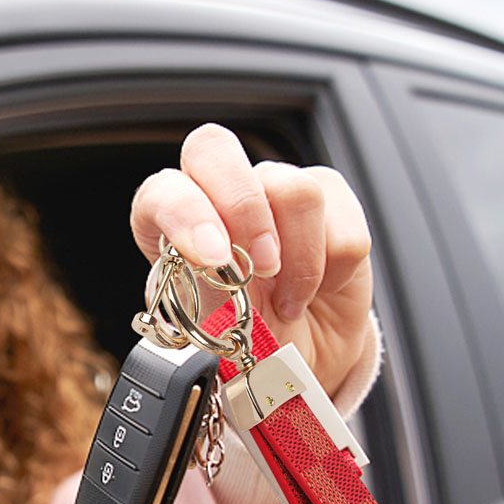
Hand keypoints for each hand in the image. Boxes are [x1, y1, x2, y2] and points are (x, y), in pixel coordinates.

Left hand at [130, 124, 372, 396]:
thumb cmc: (245, 338)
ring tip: (289, 303)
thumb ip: (206, 305)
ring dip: (299, 261)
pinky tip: (318, 290)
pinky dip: (332, 272)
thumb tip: (217, 288)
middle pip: (213, 148)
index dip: (185, 214)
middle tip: (262, 269)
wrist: (301, 355)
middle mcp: (216, 192)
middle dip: (243, 209)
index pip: (161, 191)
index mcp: (170, 224)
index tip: (213, 259)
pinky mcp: (330, 196)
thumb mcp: (212, 334)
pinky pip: (342, 224)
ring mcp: (273, 187)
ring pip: (294, 189)